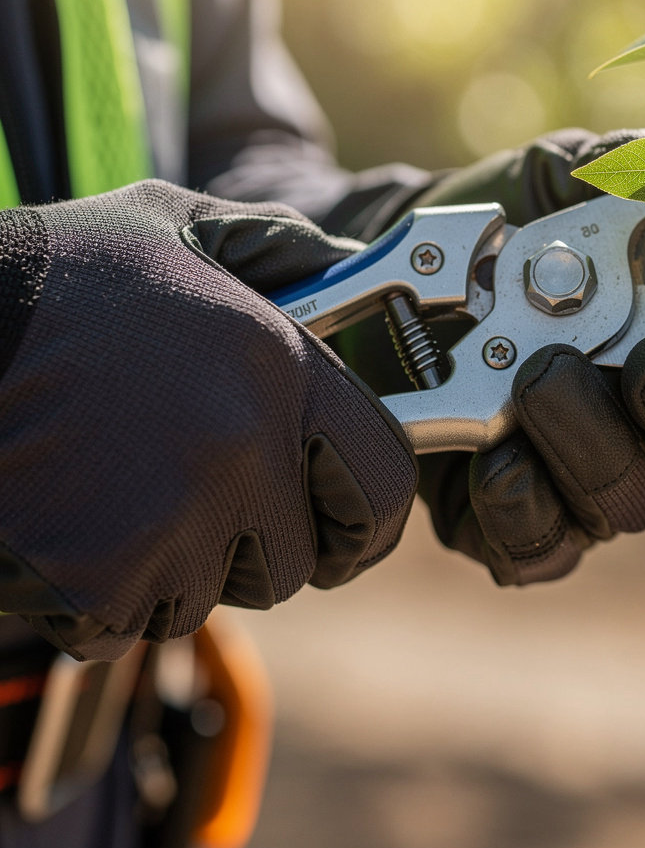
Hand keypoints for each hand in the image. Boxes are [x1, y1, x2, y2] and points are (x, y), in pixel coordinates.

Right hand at [0, 181, 416, 658]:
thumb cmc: (55, 278)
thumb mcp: (176, 223)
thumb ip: (277, 243)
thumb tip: (345, 267)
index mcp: (280, 371)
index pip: (386, 482)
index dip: (368, 516)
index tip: (344, 526)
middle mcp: (242, 452)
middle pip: (295, 561)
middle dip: (256, 546)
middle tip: (201, 503)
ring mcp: (174, 523)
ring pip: (207, 596)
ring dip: (173, 567)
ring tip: (116, 490)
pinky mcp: (98, 580)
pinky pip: (129, 623)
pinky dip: (103, 596)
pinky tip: (71, 521)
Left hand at [405, 129, 644, 582]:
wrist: (390, 282)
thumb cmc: (498, 229)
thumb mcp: (563, 179)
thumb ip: (639, 176)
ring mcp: (584, 480)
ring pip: (632, 502)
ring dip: (594, 441)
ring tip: (538, 377)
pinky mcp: (510, 523)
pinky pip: (540, 548)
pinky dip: (525, 504)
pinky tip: (498, 455)